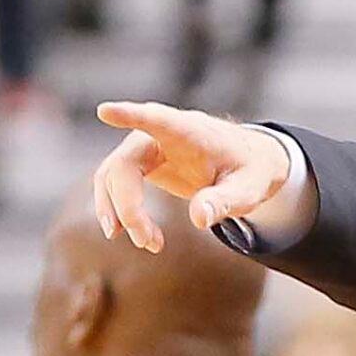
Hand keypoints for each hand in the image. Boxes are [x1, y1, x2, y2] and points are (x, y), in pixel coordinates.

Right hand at [93, 100, 289, 250]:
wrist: (248, 164)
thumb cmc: (249, 171)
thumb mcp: (249, 189)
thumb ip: (225, 201)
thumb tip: (199, 219)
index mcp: (189, 131)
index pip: (157, 119)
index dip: (130, 115)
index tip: (105, 111)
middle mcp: (159, 133)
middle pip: (124, 165)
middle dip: (128, 206)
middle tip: (147, 242)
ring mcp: (145, 147)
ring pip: (111, 176)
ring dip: (120, 212)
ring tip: (148, 243)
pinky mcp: (140, 162)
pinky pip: (115, 183)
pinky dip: (120, 210)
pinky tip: (141, 235)